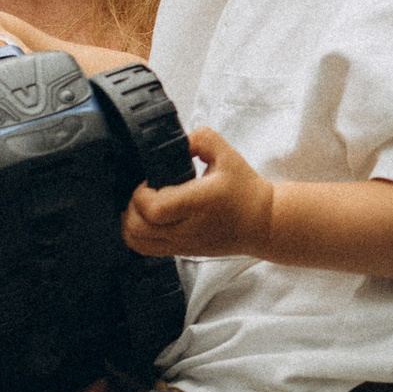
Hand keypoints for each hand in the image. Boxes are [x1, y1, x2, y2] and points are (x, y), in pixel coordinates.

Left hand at [123, 128, 272, 260]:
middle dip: (131, 206)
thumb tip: (178, 142)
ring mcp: (183, 244)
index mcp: (198, 203)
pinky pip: (146, 250)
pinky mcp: (182, 252)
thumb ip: (201, 140)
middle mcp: (188, 228)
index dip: (140, 193)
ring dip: (130, 222)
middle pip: (138, 227)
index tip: (148, 180)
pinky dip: (137, 236)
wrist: (262, 222)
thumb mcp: (227, 155)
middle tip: (141, 192)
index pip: (153, 208)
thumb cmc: (246, 191)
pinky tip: (145, 220)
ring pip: (137, 242)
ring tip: (140, 206)